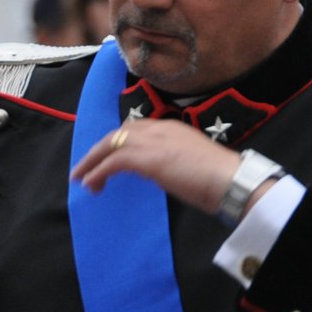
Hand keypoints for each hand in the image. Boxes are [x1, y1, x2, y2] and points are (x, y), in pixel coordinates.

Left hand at [70, 119, 241, 215]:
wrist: (230, 179)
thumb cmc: (218, 177)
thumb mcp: (190, 162)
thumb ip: (172, 161)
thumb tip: (161, 171)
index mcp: (170, 127)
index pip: (135, 129)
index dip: (117, 142)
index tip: (107, 156)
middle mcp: (158, 128)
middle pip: (117, 134)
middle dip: (98, 151)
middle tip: (85, 167)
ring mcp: (151, 141)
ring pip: (110, 144)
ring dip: (92, 162)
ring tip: (81, 178)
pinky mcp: (145, 158)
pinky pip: (112, 162)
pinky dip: (97, 172)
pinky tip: (91, 185)